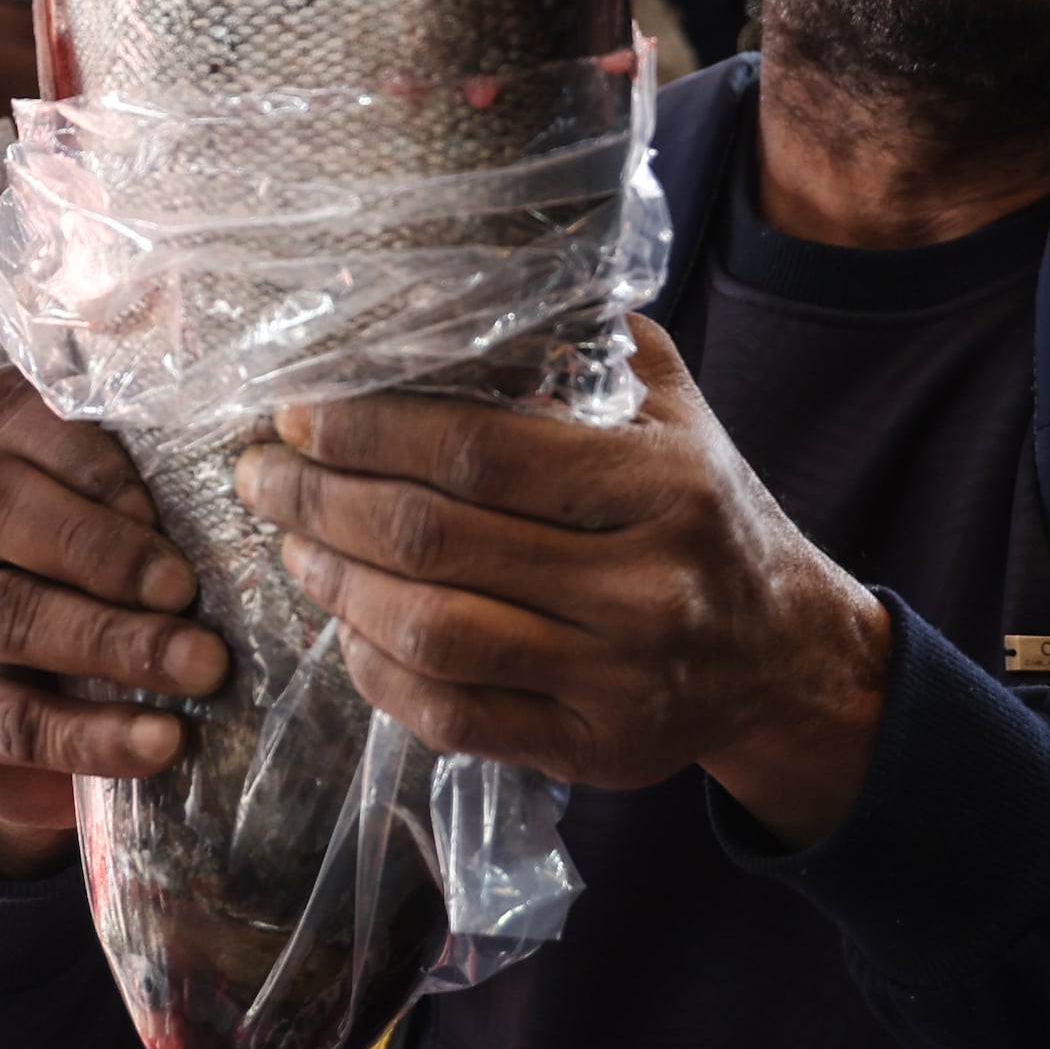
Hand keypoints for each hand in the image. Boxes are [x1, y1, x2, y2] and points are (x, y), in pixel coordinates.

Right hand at [0, 372, 226, 877]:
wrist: (22, 736)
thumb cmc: (94, 604)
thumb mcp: (117, 542)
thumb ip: (160, 503)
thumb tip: (271, 486)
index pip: (1, 410)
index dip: (79, 447)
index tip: (155, 499)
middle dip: (99, 545)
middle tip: (187, 587)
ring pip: (4, 613)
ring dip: (114, 641)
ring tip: (202, 667)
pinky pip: (9, 721)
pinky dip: (93, 734)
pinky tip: (159, 742)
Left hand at [240, 319, 893, 847]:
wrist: (784, 652)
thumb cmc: (704, 509)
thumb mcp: (672, 409)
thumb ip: (579, 349)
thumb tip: (446, 298)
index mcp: (663, 487)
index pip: (482, 452)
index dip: (371, 431)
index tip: (298, 413)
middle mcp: (643, 588)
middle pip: (438, 542)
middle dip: (324, 502)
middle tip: (265, 474)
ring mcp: (615, 679)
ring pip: (431, 634)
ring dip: (335, 586)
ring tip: (293, 545)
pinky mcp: (588, 750)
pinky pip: (448, 718)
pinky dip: (375, 671)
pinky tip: (346, 626)